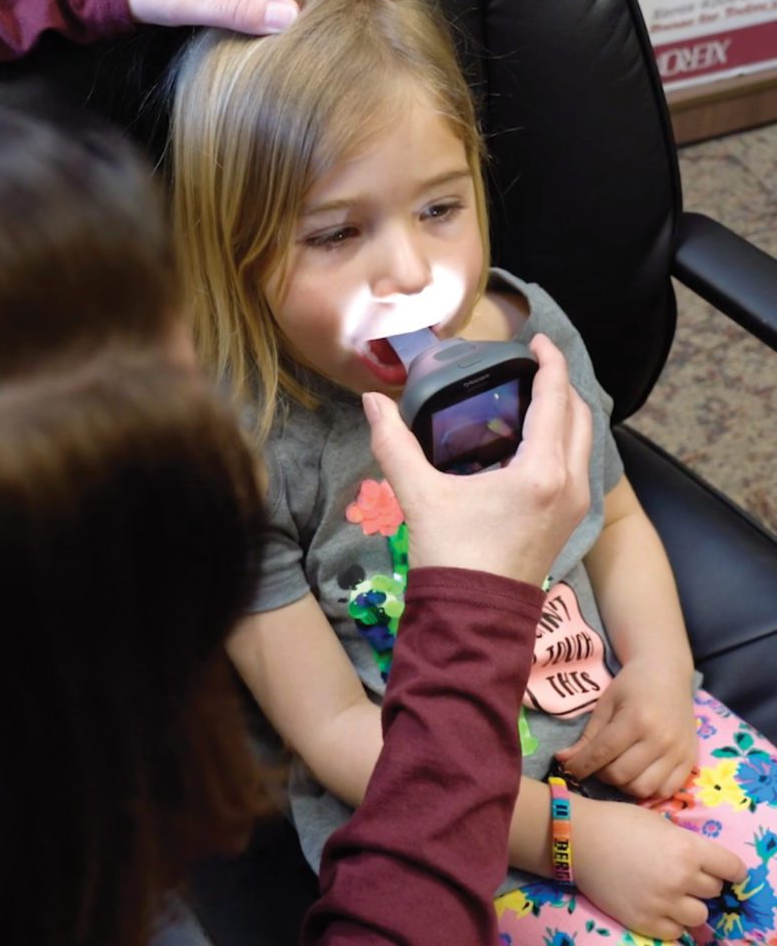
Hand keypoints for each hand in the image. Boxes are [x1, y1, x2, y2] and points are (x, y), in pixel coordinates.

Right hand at [363, 333, 591, 586]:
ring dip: (567, 412)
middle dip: (561, 384)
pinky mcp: (569, 520)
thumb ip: (394, 444)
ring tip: (534, 397)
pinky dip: (566, 439)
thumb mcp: (420, 495)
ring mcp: (575, 504)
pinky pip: (580, 463)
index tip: (537, 341)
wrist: (473, 615)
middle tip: (532, 367)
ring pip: (585, 440)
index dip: (549, 362)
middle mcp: (569, 484)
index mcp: (541, 471)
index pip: (556, 398)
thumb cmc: (451, 555)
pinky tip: (534, 439)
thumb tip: (370, 403)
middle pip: (581, 415)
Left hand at [556, 657, 697, 798]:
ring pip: (642, 789)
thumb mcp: (605, 704)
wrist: (667, 675)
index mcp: (636, 720)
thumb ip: (588, 736)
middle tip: (596, 765)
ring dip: (623, 786)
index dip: (581, 765)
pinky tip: (638, 775)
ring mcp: (678, 752)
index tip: (569, 769)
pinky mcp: (691, 761)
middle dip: (601, 775)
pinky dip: (647, 790)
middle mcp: (660, 739)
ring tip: (616, 770)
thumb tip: (564, 760)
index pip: (602, 753)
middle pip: (621, 775)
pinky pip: (666, 791)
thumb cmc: (632, 686)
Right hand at [572, 796, 746, 939]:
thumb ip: (684, 843)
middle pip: (714, 890)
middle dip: (700, 881)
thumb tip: (702, 863)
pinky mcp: (645, 922)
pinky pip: (676, 932)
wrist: (576, 839)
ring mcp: (663, 903)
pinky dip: (669, 920)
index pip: (732, 868)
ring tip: (667, 892)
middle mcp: (680, 878)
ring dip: (687, 904)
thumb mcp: (658, 822)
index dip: (728, 868)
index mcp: (686, 849)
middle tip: (679, 872)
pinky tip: (654, 904)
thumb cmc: (617, 822)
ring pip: (698, 915)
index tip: (722, 870)